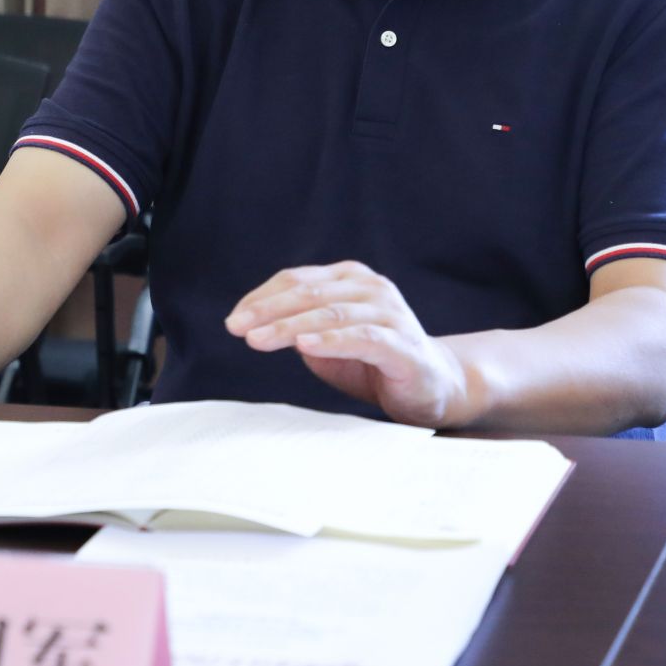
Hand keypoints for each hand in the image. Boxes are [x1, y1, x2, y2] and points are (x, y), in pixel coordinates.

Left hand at [224, 261, 475, 427]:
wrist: (432, 386)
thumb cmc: (373, 361)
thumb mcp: (327, 341)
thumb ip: (299, 327)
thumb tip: (254, 324)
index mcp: (351, 279)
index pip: (297, 280)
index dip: (262, 297)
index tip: (234, 319)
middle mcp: (371, 288)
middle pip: (310, 292)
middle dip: (268, 310)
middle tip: (236, 327)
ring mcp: (390, 314)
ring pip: (331, 313)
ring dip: (290, 326)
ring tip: (258, 339)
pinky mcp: (402, 344)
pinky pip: (362, 338)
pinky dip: (330, 340)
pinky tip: (304, 346)